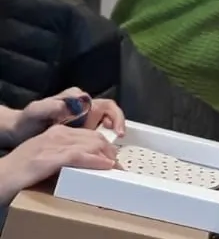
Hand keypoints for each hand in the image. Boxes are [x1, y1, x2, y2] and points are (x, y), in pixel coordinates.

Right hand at [0, 124, 117, 203]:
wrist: (2, 175)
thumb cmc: (22, 169)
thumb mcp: (46, 153)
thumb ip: (65, 153)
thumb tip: (88, 162)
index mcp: (57, 131)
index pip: (90, 134)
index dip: (105, 145)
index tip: (113, 158)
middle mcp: (57, 134)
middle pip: (94, 138)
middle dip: (109, 151)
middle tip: (118, 165)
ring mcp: (54, 145)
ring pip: (90, 145)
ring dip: (107, 157)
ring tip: (115, 168)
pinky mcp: (50, 158)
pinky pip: (79, 156)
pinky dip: (95, 160)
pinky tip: (105, 165)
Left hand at [13, 89, 125, 143]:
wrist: (20, 132)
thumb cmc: (27, 120)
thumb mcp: (35, 111)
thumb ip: (48, 107)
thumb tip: (65, 106)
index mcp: (77, 98)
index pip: (105, 104)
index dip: (115, 117)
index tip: (115, 130)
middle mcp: (84, 106)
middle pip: (109, 114)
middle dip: (117, 127)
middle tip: (117, 142)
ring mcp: (83, 119)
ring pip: (104, 126)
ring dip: (109, 138)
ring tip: (109, 152)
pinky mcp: (80, 131)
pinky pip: (95, 135)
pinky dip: (99, 144)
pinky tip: (97, 154)